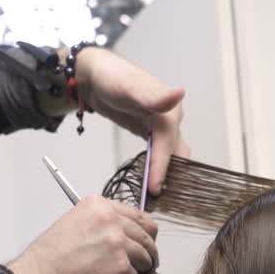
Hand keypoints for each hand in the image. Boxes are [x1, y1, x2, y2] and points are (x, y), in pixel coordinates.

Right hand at [7, 195, 158, 273]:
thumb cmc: (49, 258)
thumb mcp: (73, 223)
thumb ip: (100, 224)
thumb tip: (121, 237)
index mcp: (99, 207)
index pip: (138, 216)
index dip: (145, 233)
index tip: (145, 241)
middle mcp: (111, 221)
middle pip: (147, 236)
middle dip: (149, 252)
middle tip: (146, 264)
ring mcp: (118, 245)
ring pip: (147, 259)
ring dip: (144, 271)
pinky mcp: (121, 269)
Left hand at [74, 47, 190, 195]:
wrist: (94, 74)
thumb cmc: (111, 78)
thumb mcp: (129, 86)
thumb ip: (153, 96)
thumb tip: (180, 94)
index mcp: (169, 110)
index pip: (167, 144)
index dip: (162, 167)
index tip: (156, 188)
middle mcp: (170, 117)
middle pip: (174, 152)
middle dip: (169, 174)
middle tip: (158, 199)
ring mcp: (161, 124)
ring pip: (170, 153)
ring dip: (167, 172)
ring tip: (158, 194)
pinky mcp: (150, 129)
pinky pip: (159, 151)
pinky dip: (158, 165)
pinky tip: (151, 179)